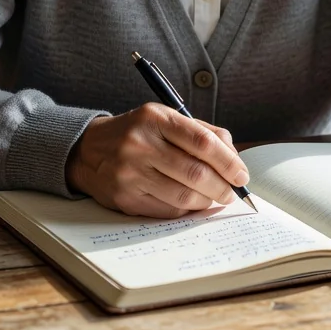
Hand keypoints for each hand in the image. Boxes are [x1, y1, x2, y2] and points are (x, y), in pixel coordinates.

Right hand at [65, 104, 249, 217]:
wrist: (88, 150)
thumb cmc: (138, 132)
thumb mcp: (165, 118)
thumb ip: (201, 132)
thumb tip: (234, 157)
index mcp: (155, 118)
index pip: (202, 141)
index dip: (228, 161)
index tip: (242, 174)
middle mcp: (141, 144)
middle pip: (195, 172)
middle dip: (222, 186)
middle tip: (233, 191)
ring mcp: (130, 173)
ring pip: (183, 196)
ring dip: (207, 201)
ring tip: (215, 198)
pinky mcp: (125, 198)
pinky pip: (166, 211)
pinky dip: (186, 211)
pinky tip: (193, 204)